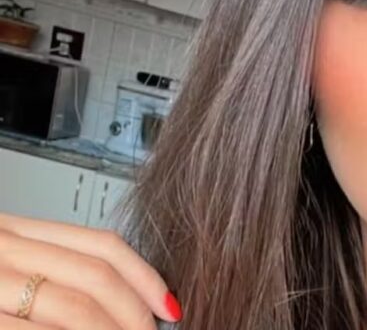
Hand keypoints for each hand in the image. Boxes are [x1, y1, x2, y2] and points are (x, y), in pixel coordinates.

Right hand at [0, 212, 181, 328]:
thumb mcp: (9, 271)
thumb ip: (59, 277)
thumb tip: (122, 307)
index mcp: (18, 233)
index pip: (103, 244)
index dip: (146, 278)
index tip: (169, 305)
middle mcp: (4, 248)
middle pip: (97, 275)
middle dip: (134, 313)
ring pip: (76, 307)